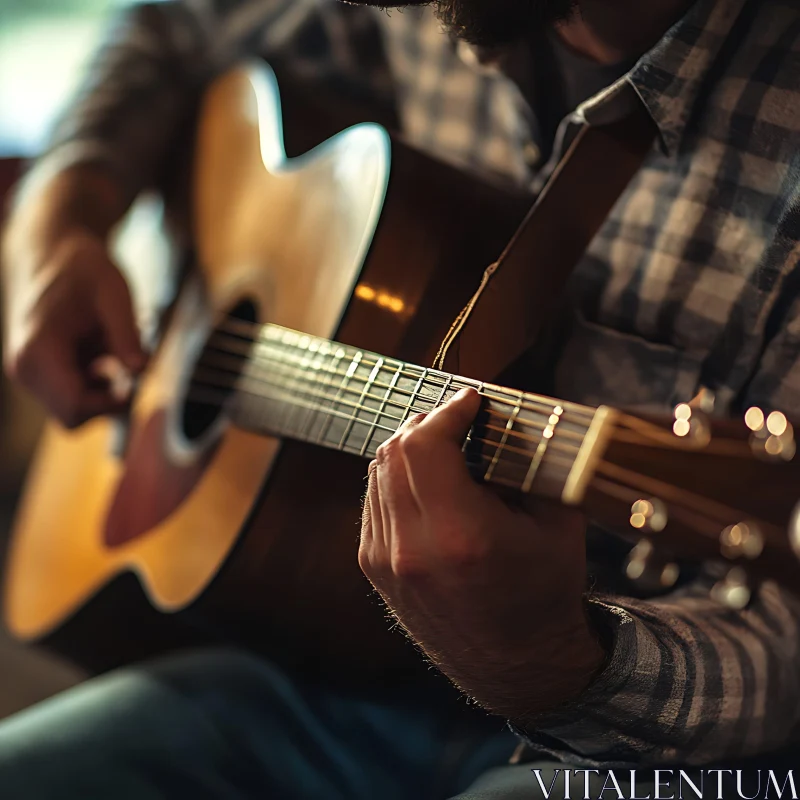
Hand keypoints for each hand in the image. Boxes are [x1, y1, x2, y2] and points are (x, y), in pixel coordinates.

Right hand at [3, 227, 145, 427]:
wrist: (50, 252)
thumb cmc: (83, 268)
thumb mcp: (114, 293)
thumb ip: (126, 333)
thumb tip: (141, 370)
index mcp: (39, 350)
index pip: (74, 406)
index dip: (111, 403)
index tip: (135, 381)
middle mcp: (24, 369)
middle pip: (73, 417)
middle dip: (107, 401)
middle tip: (129, 367)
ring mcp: (27, 374)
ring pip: (72, 411)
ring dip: (101, 391)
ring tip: (112, 351)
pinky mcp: (36, 374)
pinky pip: (70, 397)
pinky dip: (93, 384)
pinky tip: (101, 353)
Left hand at [360, 388, 604, 718]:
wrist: (518, 665)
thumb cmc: (545, 593)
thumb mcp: (558, 523)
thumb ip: (532, 463)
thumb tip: (506, 417)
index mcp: (461, 536)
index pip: (426, 444)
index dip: (448, 411)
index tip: (470, 401)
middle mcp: (411, 549)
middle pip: (394, 452)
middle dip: (426, 423)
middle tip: (456, 418)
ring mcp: (385, 561)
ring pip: (376, 473)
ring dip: (408, 448)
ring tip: (442, 444)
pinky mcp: (374, 569)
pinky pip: (373, 501)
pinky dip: (395, 478)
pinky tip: (425, 479)